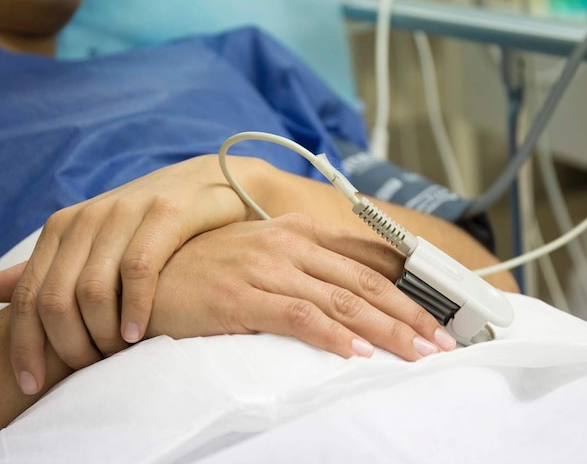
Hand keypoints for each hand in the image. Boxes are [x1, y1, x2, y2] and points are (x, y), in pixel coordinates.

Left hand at [0, 155, 267, 394]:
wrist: (215, 182)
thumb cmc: (154, 224)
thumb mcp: (96, 243)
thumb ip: (49, 269)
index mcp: (63, 227)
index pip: (28, 295)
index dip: (23, 345)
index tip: (31, 385)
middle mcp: (87, 218)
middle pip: (55, 298)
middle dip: (67, 346)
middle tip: (89, 371)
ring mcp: (125, 213)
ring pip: (92, 289)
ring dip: (102, 334)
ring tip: (116, 356)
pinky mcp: (166, 213)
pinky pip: (138, 271)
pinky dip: (135, 310)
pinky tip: (139, 335)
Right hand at [145, 213, 456, 360]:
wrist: (145, 273)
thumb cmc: (204, 271)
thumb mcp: (260, 256)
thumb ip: (304, 267)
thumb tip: (351, 294)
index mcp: (296, 233)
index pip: (365, 260)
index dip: (407, 287)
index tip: (436, 312)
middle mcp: (286, 245)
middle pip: (363, 283)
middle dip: (410, 313)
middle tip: (442, 340)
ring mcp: (264, 268)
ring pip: (341, 300)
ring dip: (385, 329)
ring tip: (416, 352)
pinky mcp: (242, 297)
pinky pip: (299, 316)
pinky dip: (333, 335)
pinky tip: (357, 352)